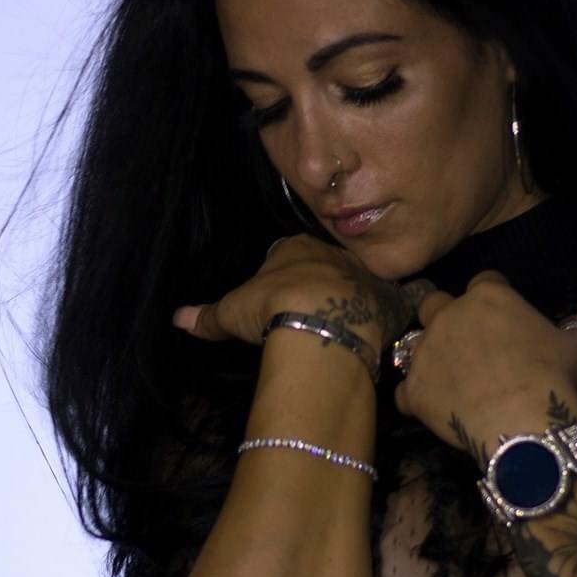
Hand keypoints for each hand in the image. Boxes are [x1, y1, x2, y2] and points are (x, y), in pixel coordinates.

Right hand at [171, 234, 431, 352]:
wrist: (320, 320)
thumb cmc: (272, 307)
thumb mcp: (233, 312)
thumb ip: (208, 316)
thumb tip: (177, 320)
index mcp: (297, 248)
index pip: (289, 253)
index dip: (285, 275)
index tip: (281, 297)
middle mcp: (335, 254)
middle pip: (328, 266)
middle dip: (324, 284)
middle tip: (316, 313)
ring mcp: (366, 275)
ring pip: (362, 282)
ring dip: (357, 298)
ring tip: (349, 324)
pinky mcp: (392, 300)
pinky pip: (399, 302)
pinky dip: (394, 313)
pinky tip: (388, 329)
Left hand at [393, 270, 576, 459]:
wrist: (524, 421)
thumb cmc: (556, 377)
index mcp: (489, 296)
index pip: (485, 280)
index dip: (493, 295)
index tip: (503, 314)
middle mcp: (450, 315)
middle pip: (433, 303)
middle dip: (444, 315)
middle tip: (464, 341)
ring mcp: (426, 352)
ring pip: (413, 345)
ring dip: (427, 356)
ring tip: (446, 377)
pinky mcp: (414, 389)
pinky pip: (404, 391)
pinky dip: (416, 398)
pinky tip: (433, 407)